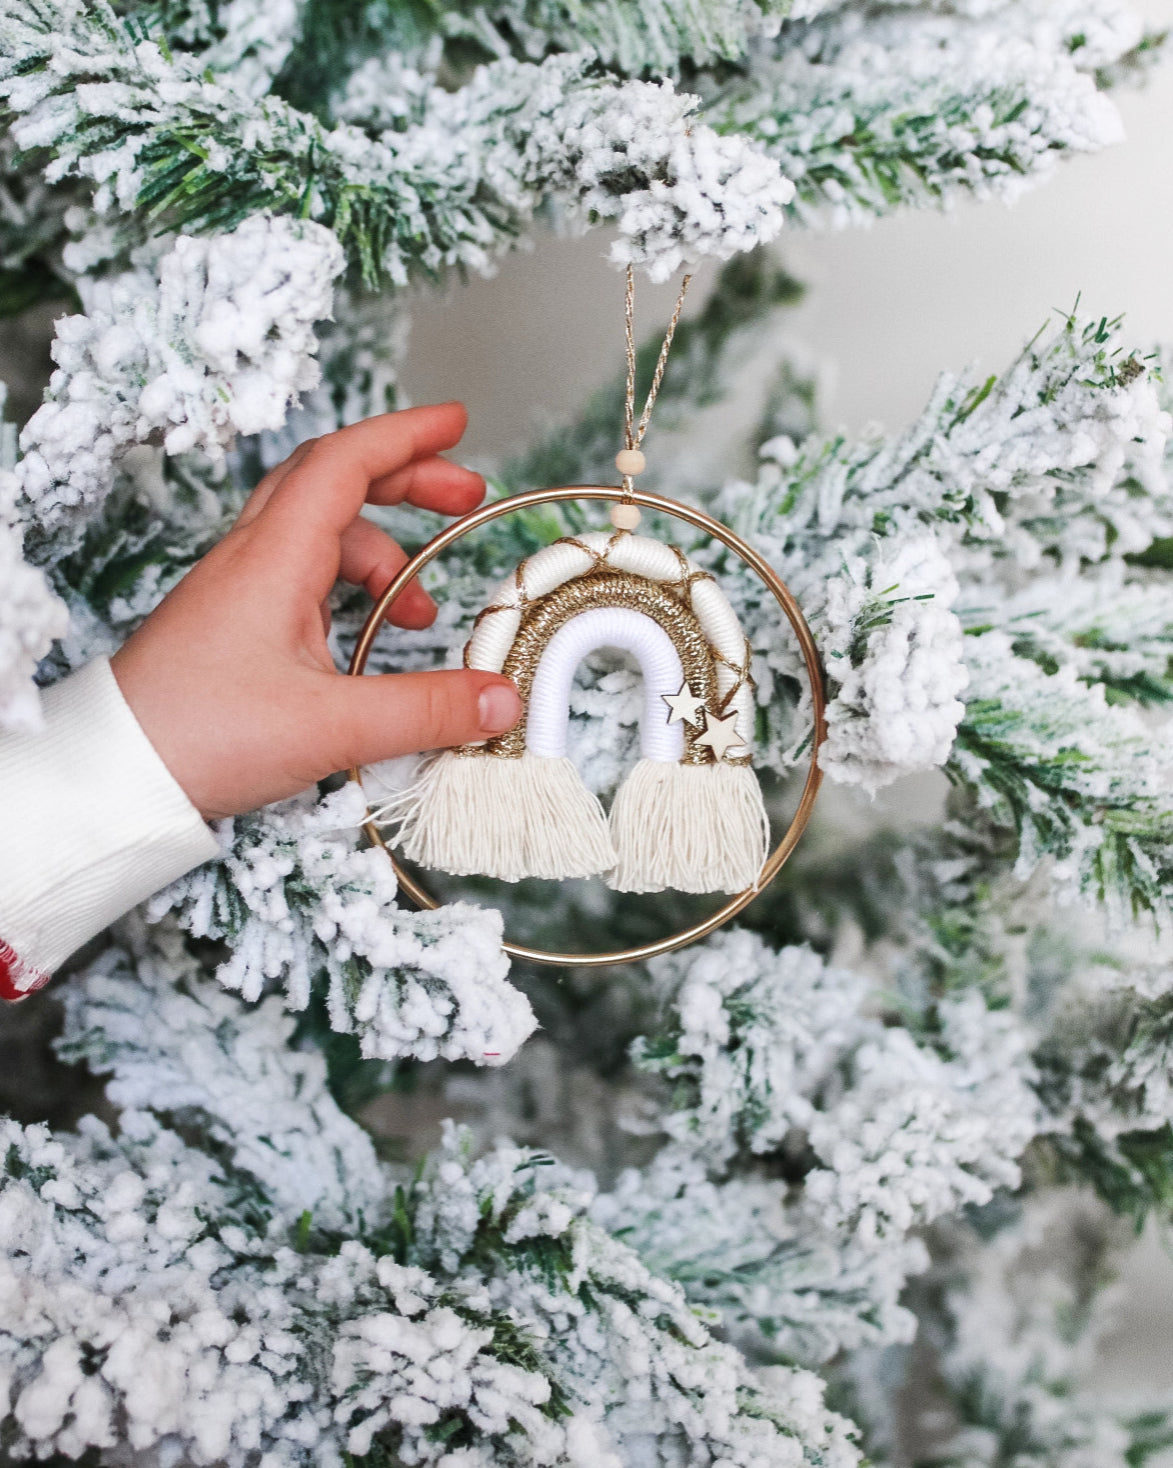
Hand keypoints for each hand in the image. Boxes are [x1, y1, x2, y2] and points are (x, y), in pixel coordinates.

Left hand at [111, 403, 521, 820]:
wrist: (117, 772)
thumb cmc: (197, 737)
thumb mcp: (331, 727)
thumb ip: (425, 710)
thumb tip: (498, 699)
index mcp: (273, 558)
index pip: (345, 462)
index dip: (406, 435)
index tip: (455, 422)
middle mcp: (253, 558)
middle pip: (334, 482)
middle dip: (405, 479)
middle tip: (464, 496)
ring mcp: (239, 588)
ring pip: (319, 533)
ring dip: (382, 552)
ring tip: (423, 608)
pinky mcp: (233, 621)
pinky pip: (302, 576)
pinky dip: (349, 588)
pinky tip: (369, 634)